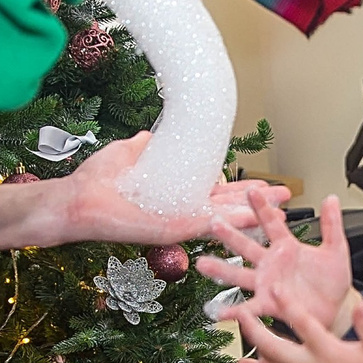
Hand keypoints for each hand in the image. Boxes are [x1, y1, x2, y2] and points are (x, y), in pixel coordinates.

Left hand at [56, 134, 285, 246]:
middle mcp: (181, 209)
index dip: (239, 187)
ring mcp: (179, 221)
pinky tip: (254, 216)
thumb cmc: (97, 181)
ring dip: (253, 213)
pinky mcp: (172, 229)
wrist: (76, 200)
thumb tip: (153, 133)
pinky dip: (231, 222)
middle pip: (228, 206)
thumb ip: (144, 146)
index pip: (215, 191)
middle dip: (257, 201)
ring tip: (280, 207)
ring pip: (225, 218)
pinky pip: (207, 227)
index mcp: (175, 192)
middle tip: (285, 196)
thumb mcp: (128, 153)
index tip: (262, 181)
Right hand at [198, 194, 356, 333]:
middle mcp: (271, 264)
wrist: (335, 310)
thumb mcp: (336, 251)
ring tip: (202, 264)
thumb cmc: (332, 282)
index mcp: (286, 248)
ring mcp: (266, 284)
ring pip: (239, 275)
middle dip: (230, 235)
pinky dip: (233, 311)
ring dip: (221, 270)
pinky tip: (218, 312)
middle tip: (213, 221)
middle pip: (246, 246)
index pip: (271, 223)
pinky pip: (249, 308)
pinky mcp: (268, 305)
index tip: (251, 190)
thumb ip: (332, 225)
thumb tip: (332, 199)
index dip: (261, 207)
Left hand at [234, 297, 362, 362]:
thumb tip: (362, 306)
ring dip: (254, 346)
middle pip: (273, 348)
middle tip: (241, 314)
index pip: (303, 324)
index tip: (276, 289)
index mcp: (329, 353)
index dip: (288, 305)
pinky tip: (260, 356)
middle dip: (253, 330)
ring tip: (246, 330)